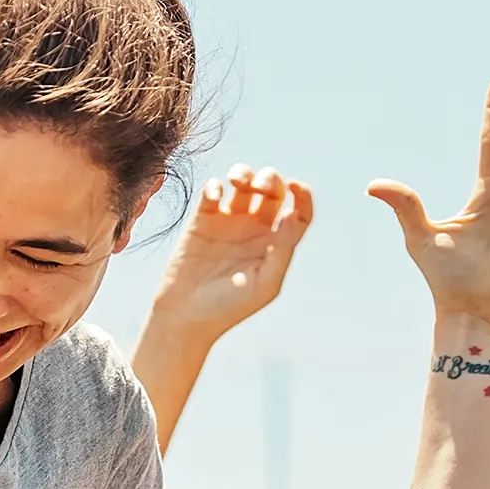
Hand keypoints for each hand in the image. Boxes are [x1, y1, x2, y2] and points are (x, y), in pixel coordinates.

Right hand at [149, 166, 314, 341]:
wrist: (187, 315)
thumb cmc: (230, 306)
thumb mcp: (265, 283)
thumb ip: (282, 249)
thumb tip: (293, 215)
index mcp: (275, 243)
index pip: (298, 211)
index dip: (302, 195)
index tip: (296, 186)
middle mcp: (255, 228)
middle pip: (272, 189)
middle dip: (269, 179)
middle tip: (259, 186)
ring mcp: (228, 221)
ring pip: (242, 183)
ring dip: (244, 173)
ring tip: (237, 181)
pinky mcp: (202, 220)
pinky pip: (212, 192)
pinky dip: (214, 186)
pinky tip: (214, 196)